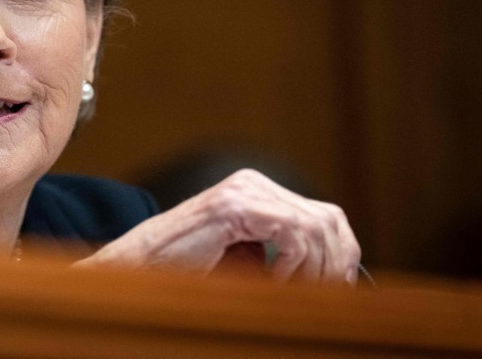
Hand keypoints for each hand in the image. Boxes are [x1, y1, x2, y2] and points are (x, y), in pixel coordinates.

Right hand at [76, 169, 360, 283]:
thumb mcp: (248, 261)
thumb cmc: (187, 271)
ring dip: (316, 270)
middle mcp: (254, 183)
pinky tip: (274, 280)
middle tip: (328, 297)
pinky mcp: (233, 206)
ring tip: (296, 293)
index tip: (341, 288)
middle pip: (328, 218)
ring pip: (315, 227)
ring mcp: (243, 190)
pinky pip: (291, 232)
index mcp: (258, 192)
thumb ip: (285, 258)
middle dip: (336, 264)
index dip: (342, 253)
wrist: (139, 269)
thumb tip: (339, 276)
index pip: (325, 215)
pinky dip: (293, 263)